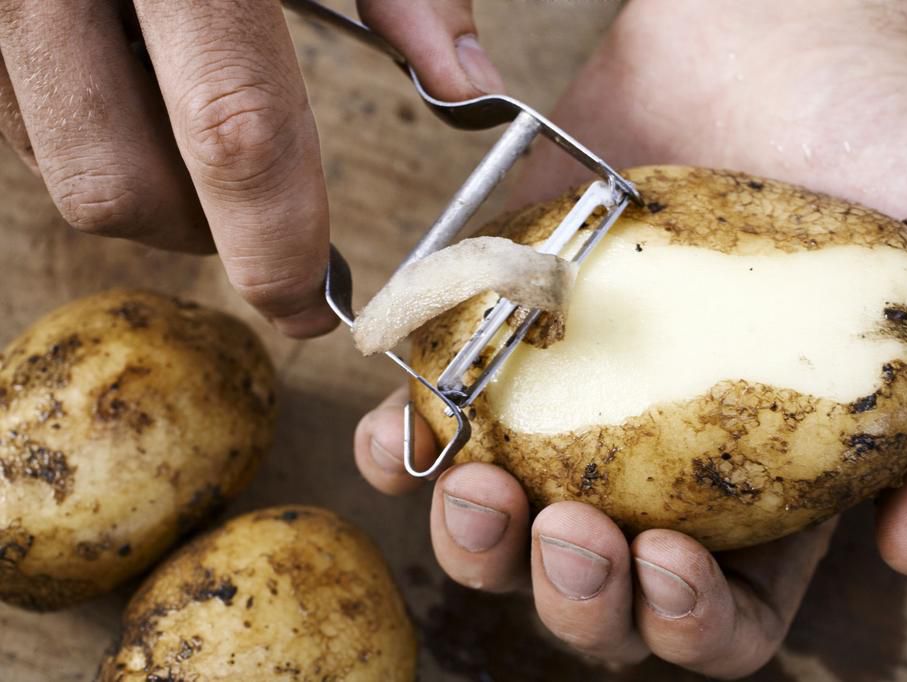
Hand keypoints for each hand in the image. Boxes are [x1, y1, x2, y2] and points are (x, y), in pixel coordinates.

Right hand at [0, 0, 501, 336]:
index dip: (278, 244)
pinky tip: (135, 89)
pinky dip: (86, 132)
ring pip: (54, 160)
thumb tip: (464, 85)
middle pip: (116, 184)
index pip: (236, 132)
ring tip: (201, 141)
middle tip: (262, 226)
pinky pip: (11, 115)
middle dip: (201, 235)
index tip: (317, 305)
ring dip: (143, 185)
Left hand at [356, 0, 906, 675]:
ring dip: (474, 544)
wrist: (783, 40)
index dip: (690, 625)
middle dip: (571, 595)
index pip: (726, 616)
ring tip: (481, 488)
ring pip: (503, 530)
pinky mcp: (514, 331)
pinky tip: (403, 434)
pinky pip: (436, 418)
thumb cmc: (893, 155)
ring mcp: (581, 400)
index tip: (668, 560)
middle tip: (570, 528)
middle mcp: (666, 461)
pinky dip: (401, 446)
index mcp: (773, 486)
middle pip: (598, 596)